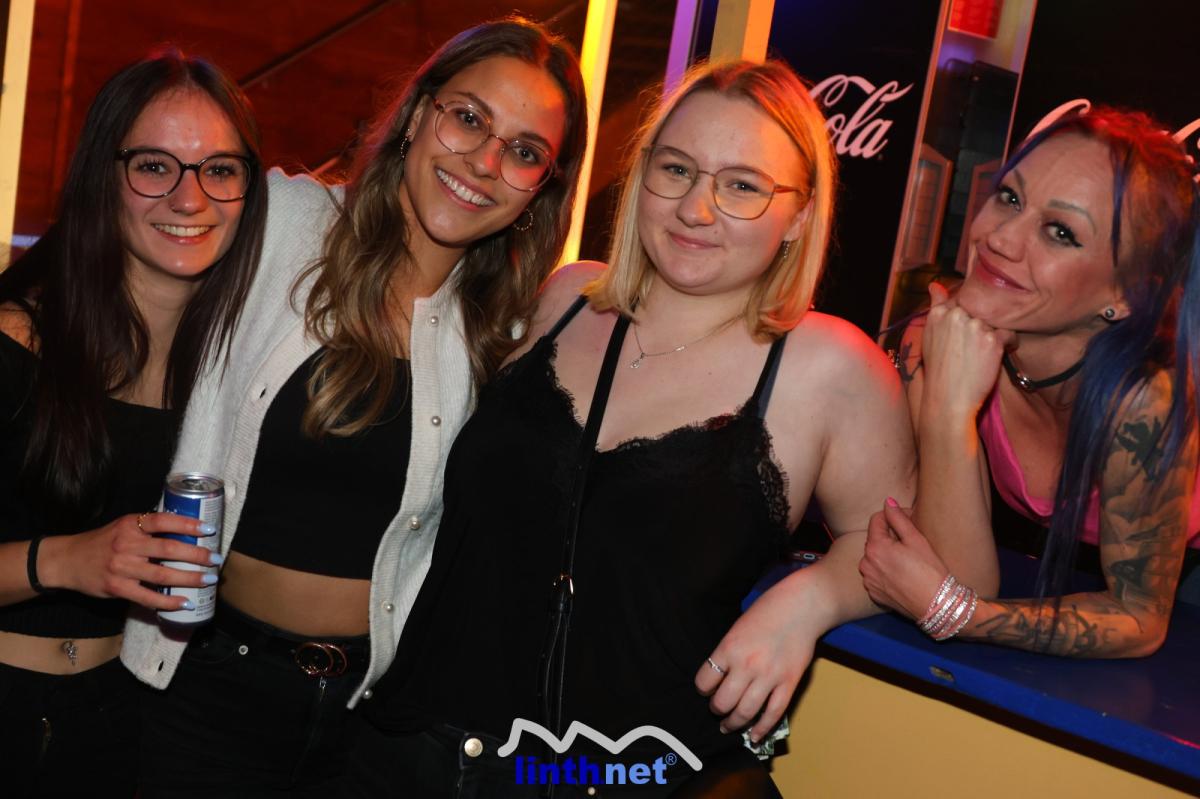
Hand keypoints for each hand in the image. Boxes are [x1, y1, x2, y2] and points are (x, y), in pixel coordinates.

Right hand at [40, 513, 220, 610]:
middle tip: (216, 559)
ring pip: (162, 574)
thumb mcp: (123, 527)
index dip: (188, 525)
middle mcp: (127, 544)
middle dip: (197, 555)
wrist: (67, 560)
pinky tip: (185, 602)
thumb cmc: (102, 542)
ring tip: (208, 580)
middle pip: (169, 549)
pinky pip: (148, 597)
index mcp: (130, 525)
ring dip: (189, 578)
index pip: (164, 521)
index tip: (209, 530)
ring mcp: (122, 568)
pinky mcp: (117, 588)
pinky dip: (169, 601)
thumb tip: (185, 530)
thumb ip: (148, 528)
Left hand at [694, 579, 817, 743]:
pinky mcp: (789, 683)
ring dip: (734, 723)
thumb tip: (720, 675)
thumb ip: (728, 651)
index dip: (703, 688)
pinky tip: (754, 736)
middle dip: (716, 709)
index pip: (704, 681)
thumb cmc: (768, 610)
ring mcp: (769, 677)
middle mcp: (746, 665)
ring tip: (729, 726)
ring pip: (745, 712)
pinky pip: (773, 713)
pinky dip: (762, 728)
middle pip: (722, 702)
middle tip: (717, 709)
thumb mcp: (737, 627)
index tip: (706, 689)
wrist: (802, 605)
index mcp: (729, 648)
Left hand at [859, 500, 948, 619]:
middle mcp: (866, 564)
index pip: (877, 520)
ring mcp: (869, 581)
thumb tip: (888, 502)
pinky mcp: (874, 594)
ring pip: (875, 558)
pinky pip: (876, 575)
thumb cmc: (930, 571)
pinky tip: (903, 575)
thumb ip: (898, 518)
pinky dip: (886, 572)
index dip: (894, 516)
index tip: (909, 519)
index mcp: (874, 547)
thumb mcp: (916, 540)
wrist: (936, 606)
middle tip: (912, 542)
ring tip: (908, 560)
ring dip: (887, 554)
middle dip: (890, 536)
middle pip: (875, 539)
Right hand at [921, 283, 1012, 418]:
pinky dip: (1007, 344)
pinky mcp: (992, 340)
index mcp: (939, 314)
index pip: (964, 303)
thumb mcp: (930, 335)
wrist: (948, 398)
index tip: (967, 335)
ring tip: (984, 354)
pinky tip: (997, 355)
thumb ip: (937, 307)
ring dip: (994, 335)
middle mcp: (956, 316)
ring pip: (995, 322)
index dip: (968, 319)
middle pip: (981, 311)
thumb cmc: (939, 370)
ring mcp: (975, 326)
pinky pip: (1009, 334)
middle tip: (975, 348)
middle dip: (982, 326)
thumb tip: (935, 285)